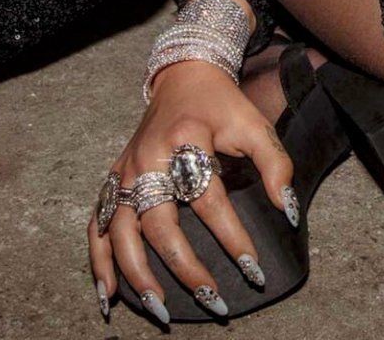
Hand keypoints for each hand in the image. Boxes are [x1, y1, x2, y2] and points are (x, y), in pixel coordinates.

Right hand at [87, 58, 294, 321]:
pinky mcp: (113, 179)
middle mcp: (148, 159)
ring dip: (137, 274)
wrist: (183, 76)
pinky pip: (97, 225)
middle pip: (159, 222)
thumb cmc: (221, 105)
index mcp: (185, 140)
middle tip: (212, 298)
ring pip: (121, 231)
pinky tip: (109, 293)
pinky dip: (100, 261)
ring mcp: (125, 171)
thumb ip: (275, 165)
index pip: (209, 199)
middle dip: (185, 267)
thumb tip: (286, 212)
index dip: (233, 237)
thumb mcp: (254, 125)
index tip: (254, 269)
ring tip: (160, 308)